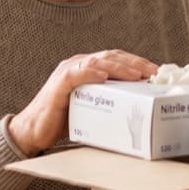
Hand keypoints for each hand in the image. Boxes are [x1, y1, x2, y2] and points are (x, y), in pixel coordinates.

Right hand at [8, 50, 157, 155]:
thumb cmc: (63, 121)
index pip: (115, 59)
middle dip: (134, 63)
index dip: (136, 62)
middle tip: (154, 72)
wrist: (33, 132)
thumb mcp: (91, 108)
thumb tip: (137, 110)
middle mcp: (78, 65)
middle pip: (111, 57)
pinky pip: (77, 74)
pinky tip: (105, 76)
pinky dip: (91, 73)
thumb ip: (109, 102)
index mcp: (87, 69)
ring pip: (97, 62)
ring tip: (137, 74)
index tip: (155, 71)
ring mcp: (67, 72)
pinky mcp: (59, 84)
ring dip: (119, 67)